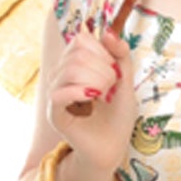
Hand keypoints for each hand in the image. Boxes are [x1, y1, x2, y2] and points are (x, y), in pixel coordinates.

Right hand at [49, 24, 135, 173]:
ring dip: (96, 79)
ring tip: (103, 95)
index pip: (80, 40)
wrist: (113, 148)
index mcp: (75, 65)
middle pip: (76, 53)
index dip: (101, 50)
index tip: (114, 70)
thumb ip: (121, 56)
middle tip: (111, 87)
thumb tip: (108, 32)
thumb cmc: (118, 117)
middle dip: (102, 67)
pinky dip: (79, 91)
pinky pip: (59, 93)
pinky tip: (92, 98)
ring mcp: (56, 94)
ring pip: (69, 69)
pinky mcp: (54, 113)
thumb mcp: (125, 82)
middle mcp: (61, 76)